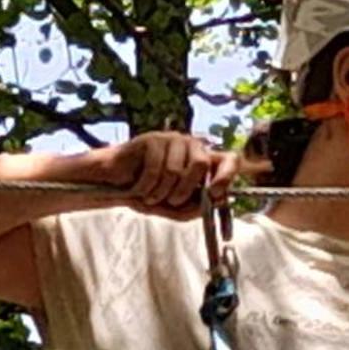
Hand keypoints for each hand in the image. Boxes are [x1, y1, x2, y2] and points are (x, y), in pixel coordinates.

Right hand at [95, 131, 254, 218]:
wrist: (118, 186)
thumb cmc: (151, 195)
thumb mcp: (178, 210)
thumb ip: (198, 208)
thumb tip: (220, 200)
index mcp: (204, 162)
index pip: (230, 159)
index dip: (227, 175)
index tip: (215, 193)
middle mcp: (192, 147)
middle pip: (201, 163)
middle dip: (185, 190)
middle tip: (171, 201)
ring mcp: (173, 140)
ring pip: (176, 169)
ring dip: (161, 191)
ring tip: (151, 196)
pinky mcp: (153, 139)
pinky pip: (155, 168)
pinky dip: (147, 186)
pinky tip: (140, 189)